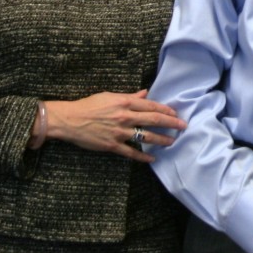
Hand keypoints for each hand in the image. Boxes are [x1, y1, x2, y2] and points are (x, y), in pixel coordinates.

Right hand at [43, 89, 185, 162]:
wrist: (69, 120)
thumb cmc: (88, 105)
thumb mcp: (110, 96)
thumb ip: (130, 96)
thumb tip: (145, 93)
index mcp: (124, 102)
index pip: (151, 106)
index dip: (166, 110)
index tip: (175, 113)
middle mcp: (125, 116)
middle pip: (154, 120)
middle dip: (171, 123)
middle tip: (183, 127)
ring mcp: (119, 132)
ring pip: (146, 136)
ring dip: (162, 140)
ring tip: (172, 142)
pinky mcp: (112, 145)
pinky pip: (131, 152)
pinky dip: (143, 157)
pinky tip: (152, 158)